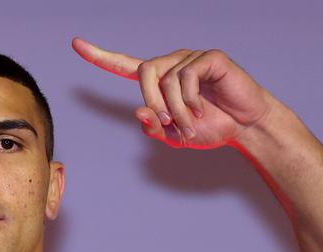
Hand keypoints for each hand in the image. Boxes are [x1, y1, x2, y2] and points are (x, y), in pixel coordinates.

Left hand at [72, 38, 271, 148]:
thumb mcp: (176, 136)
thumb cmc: (212, 129)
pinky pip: (188, 75)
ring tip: (192, 124)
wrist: (246, 128)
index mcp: (159, 81)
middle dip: (152, 101)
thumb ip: (155, 127)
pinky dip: (192, 99)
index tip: (76, 44)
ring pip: (166, 78)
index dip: (100, 57)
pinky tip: (204, 109)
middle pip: (144, 70)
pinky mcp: (210, 58)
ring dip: (176, 109)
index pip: (125, 65)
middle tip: (169, 122)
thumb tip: (138, 112)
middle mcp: (172, 64)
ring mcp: (191, 58)